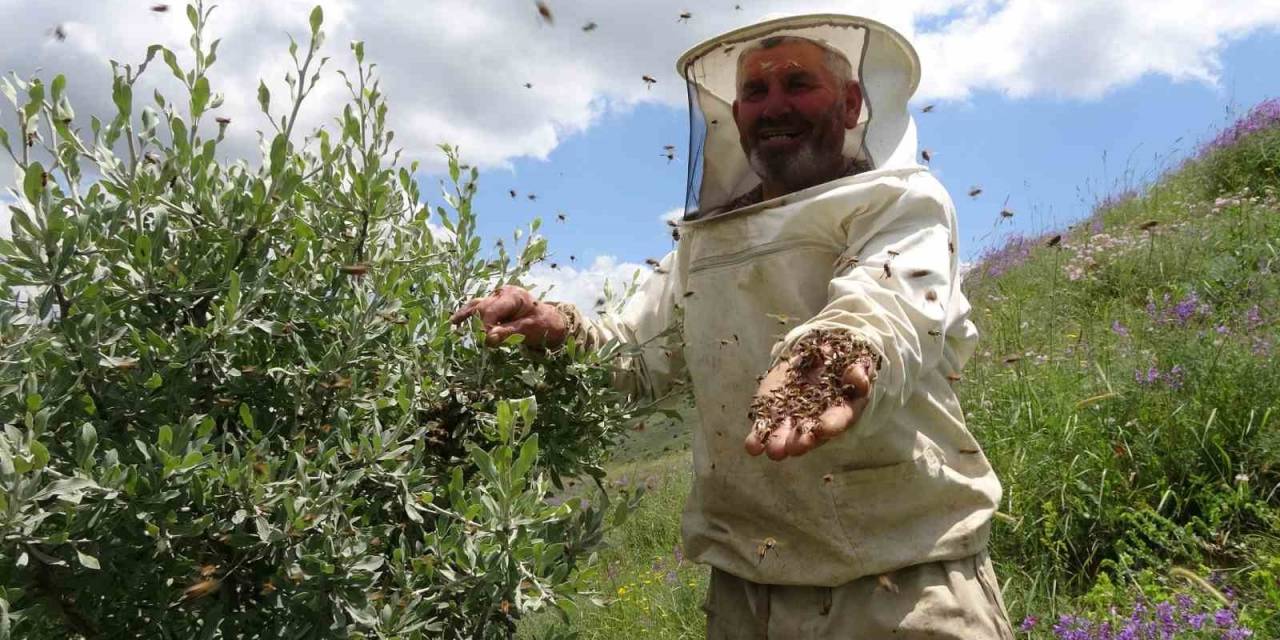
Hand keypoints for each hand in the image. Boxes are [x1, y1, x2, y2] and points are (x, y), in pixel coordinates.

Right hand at [449, 285, 568, 347]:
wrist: (549, 320)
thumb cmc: (542, 324)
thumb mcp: (529, 330)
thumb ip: (508, 333)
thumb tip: (489, 339)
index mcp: (513, 296)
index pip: (491, 311)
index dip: (485, 327)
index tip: (486, 342)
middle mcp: (502, 293)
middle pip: (482, 307)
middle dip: (477, 324)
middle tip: (476, 341)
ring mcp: (496, 297)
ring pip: (476, 305)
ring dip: (466, 316)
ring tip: (452, 325)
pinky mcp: (493, 304)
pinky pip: (477, 308)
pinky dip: (467, 315)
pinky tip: (455, 322)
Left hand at [745, 344, 874, 460]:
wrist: (816, 360)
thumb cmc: (842, 366)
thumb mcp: (856, 364)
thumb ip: (858, 372)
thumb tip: (857, 376)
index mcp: (842, 411)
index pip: (838, 420)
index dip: (831, 424)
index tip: (823, 428)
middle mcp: (816, 422)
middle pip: (810, 435)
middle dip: (802, 442)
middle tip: (795, 447)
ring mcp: (793, 421)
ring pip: (786, 437)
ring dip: (779, 444)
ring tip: (773, 450)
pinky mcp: (772, 414)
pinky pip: (764, 429)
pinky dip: (757, 439)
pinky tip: (752, 446)